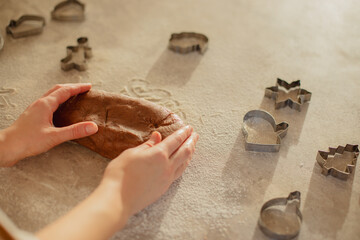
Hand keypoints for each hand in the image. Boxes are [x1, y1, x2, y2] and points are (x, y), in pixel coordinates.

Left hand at [0, 83, 97, 166]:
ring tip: (74, 95)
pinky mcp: (32, 115)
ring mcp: (35, 108)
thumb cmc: (27, 141)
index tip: (89, 86)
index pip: (65, 91)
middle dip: (72, 87)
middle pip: (58, 89)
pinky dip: (57, 100)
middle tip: (84, 88)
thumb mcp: (55, 137)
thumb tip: (93, 127)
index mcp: (45, 104)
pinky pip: (48, 102)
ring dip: (64, 92)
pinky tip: (60, 108)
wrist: (7, 147)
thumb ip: (75, 131)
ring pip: (52, 94)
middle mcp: (40, 103)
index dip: (78, 88)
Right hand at [36, 126, 198, 239]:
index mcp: (158, 154)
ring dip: (190, 153)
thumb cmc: (120, 175)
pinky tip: (184, 163)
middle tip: (195, 134)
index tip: (189, 127)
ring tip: (192, 146)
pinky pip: (179, 172)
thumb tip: (157, 136)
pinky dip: (184, 164)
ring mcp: (167, 178)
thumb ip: (147, 145)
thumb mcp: (131, 154)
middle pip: (185, 151)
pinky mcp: (164, 188)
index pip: (176, 140)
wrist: (117, 200)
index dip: (183, 133)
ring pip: (184, 163)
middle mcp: (166, 166)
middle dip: (191, 141)